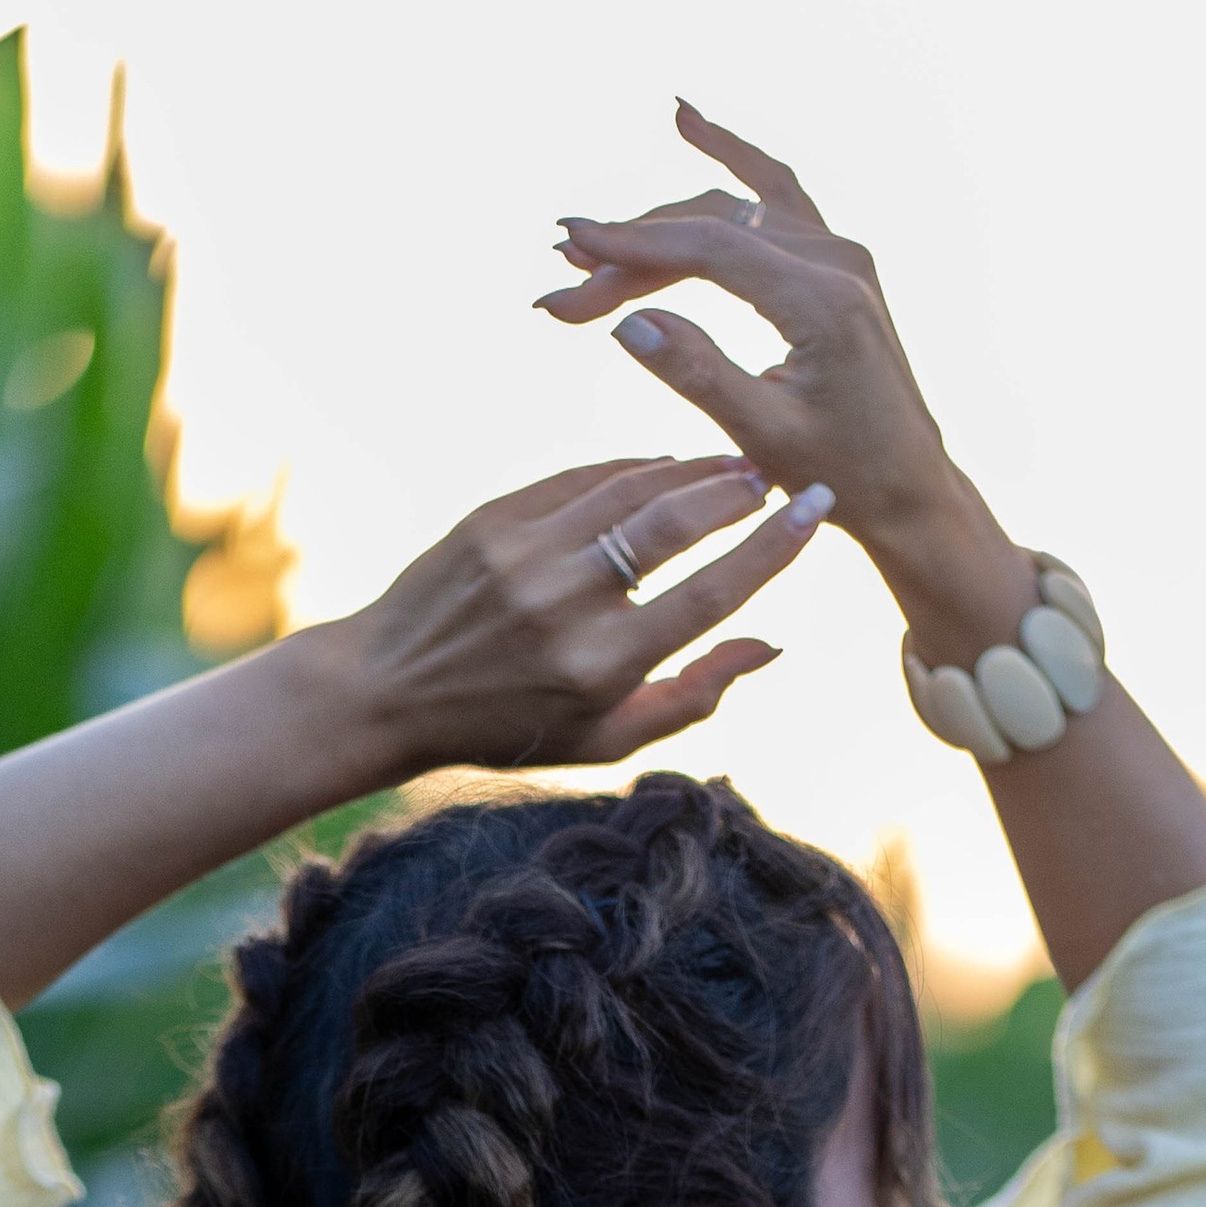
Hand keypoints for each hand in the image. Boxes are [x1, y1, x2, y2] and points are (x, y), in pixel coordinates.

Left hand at [330, 454, 827, 779]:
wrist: (390, 690)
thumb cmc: (510, 725)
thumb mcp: (606, 740)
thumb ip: (694, 697)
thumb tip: (771, 644)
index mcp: (602, 667)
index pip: (709, 594)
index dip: (771, 547)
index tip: (816, 508)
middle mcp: (566, 604)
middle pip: (675, 524)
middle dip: (736, 491)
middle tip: (773, 476)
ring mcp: (526, 554)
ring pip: (631, 488)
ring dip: (691, 470)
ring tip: (731, 466)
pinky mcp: (495, 518)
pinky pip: (582, 478)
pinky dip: (631, 470)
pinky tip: (662, 469)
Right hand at [539, 108, 986, 593]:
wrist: (910, 486)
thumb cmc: (842, 476)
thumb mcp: (764, 439)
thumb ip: (697, 375)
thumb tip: (627, 322)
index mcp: (822, 303)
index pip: (711, 249)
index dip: (634, 245)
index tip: (570, 245)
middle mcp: (836, 261)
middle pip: (713, 227)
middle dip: (634, 250)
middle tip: (563, 277)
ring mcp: (840, 253)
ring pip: (733, 212)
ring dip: (661, 226)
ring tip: (593, 241)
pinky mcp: (835, 260)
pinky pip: (773, 194)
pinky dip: (727, 161)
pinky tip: (684, 121)